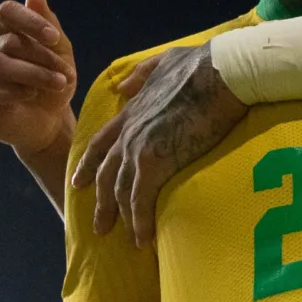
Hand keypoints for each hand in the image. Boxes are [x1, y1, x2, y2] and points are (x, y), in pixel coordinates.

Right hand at [0, 0, 76, 161]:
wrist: (50, 125)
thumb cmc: (53, 87)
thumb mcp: (60, 55)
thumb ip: (50, 27)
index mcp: (3, 35)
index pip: (6, 12)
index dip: (29, 21)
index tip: (54, 38)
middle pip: (8, 42)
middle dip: (42, 57)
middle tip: (67, 75)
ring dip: (32, 74)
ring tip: (58, 85)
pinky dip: (11, 91)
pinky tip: (30, 95)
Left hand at [72, 44, 246, 247]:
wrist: (220, 73)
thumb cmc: (203, 64)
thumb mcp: (164, 60)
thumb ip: (141, 74)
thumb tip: (122, 87)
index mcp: (132, 111)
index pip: (102, 142)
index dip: (90, 163)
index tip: (80, 181)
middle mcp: (129, 132)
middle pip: (105, 172)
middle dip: (99, 199)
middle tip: (97, 223)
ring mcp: (139, 148)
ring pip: (119, 190)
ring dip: (119, 217)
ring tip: (121, 238)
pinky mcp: (155, 162)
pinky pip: (140, 201)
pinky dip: (139, 223)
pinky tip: (142, 240)